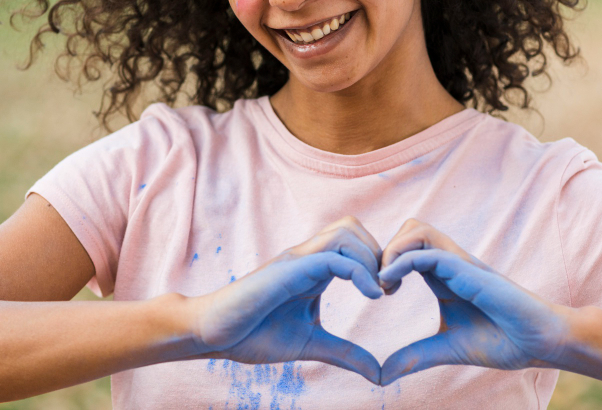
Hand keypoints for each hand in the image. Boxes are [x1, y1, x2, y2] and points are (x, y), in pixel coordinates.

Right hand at [186, 217, 383, 383]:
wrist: (212, 333)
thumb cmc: (253, 335)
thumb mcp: (311, 344)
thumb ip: (345, 353)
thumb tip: (378, 373)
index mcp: (313, 268)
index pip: (354, 242)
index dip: (377, 261)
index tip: (389, 292)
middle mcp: (306, 256)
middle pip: (353, 227)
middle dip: (379, 252)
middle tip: (389, 287)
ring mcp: (297, 258)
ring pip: (346, 232)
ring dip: (371, 257)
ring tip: (379, 290)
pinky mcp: (290, 268)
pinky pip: (333, 256)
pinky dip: (359, 271)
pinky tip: (370, 295)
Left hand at [377, 219, 569, 384]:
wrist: (538, 343)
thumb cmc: (501, 341)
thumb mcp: (445, 348)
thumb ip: (414, 356)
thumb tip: (381, 375)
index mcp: (443, 276)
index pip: (407, 249)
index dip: (385, 263)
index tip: (378, 293)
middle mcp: (449, 263)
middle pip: (409, 228)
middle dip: (384, 249)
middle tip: (380, 285)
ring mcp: (459, 264)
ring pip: (417, 229)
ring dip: (392, 250)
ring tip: (385, 282)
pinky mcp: (467, 270)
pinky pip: (428, 252)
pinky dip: (401, 262)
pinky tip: (389, 285)